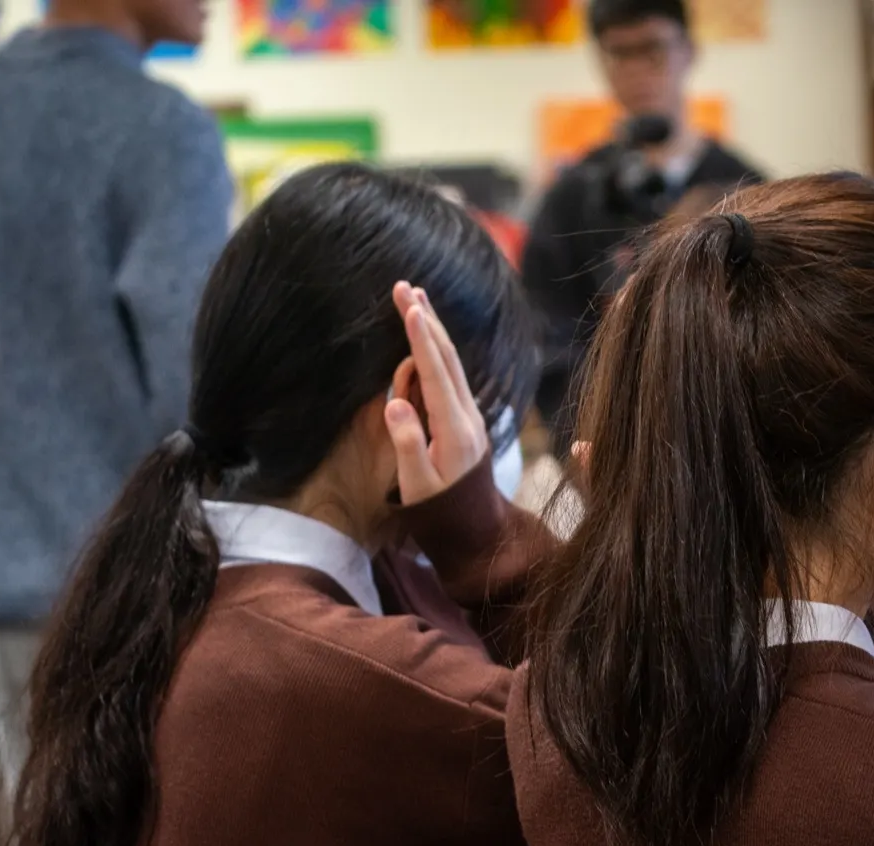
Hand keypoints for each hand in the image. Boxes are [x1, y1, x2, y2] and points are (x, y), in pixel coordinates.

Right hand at [386, 281, 489, 504]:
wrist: (478, 530)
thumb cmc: (442, 514)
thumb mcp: (419, 486)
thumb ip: (408, 445)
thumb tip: (395, 404)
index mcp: (455, 430)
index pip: (436, 374)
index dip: (421, 340)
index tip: (411, 308)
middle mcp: (467, 417)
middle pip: (445, 358)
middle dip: (426, 321)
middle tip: (405, 287)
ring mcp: (468, 416)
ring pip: (449, 364)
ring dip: (431, 330)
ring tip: (412, 300)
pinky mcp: (464, 420)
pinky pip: (447, 378)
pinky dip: (433, 352)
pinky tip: (422, 337)